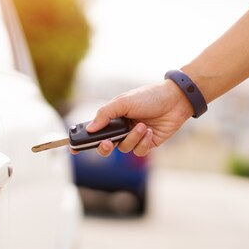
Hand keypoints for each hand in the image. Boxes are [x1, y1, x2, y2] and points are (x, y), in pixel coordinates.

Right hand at [71, 80, 193, 156]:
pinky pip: (139, 151)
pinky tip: (149, 131)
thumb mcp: (123, 102)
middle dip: (105, 147)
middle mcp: (121, 128)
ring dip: (132, 138)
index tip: (73, 148)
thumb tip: (90, 128)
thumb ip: (104, 114)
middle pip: (106, 146)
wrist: (175, 100)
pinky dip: (143, 142)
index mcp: (112, 117)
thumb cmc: (148, 96)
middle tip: (108, 143)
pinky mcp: (147, 143)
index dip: (83, 140)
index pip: (94, 131)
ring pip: (124, 148)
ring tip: (142, 125)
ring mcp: (134, 137)